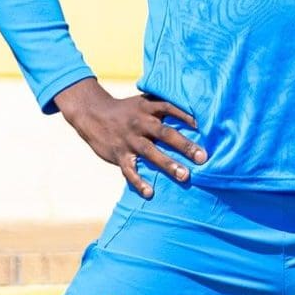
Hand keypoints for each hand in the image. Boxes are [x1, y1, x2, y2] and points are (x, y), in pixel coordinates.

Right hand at [54, 78, 204, 197]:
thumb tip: (192, 107)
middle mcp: (139, 123)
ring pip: (150, 153)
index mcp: (147, 108)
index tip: (202, 126)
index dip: (185, 115)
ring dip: (168, 164)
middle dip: (184, 145)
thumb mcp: (142, 101)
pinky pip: (129, 170)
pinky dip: (138, 182)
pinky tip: (150, 193)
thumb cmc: (126, 110)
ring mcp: (129, 140)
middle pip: (165, 133)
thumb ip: (163, 105)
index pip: (169, 108)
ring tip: (185, 176)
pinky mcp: (119, 155)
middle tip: (202, 157)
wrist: (92, 114)